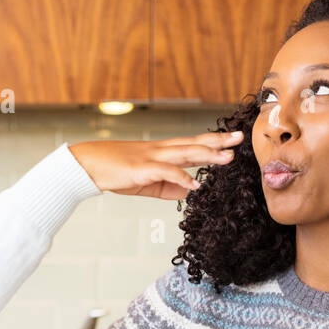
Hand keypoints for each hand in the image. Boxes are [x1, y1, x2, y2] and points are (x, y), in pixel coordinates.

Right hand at [68, 131, 242, 200]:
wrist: (87, 165)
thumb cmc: (114, 172)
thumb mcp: (145, 182)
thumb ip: (167, 187)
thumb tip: (188, 191)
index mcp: (161, 151)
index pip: (192, 144)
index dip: (212, 142)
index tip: (232, 141)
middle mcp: (160, 150)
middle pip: (194, 143)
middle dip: (218, 141)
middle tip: (241, 137)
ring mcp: (151, 157)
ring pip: (185, 153)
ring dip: (207, 155)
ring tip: (227, 158)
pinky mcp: (142, 169)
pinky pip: (166, 172)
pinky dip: (182, 177)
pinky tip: (195, 184)